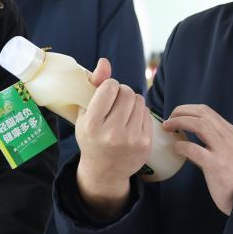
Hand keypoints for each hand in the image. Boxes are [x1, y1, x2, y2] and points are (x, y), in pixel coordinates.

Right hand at [75, 57, 154, 216]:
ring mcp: (131, 139)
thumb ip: (94, 85)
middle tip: (116, 102)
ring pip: (139, 100)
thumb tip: (105, 62)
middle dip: (122, 92)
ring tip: (123, 112)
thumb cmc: (92, 138)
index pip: (110, 87)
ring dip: (132, 101)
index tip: (106, 94)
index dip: (109, 86)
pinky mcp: (145, 143)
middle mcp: (112, 133)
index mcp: (93, 125)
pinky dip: (139, 113)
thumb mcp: (85, 114)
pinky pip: (147, 113)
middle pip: (127, 92)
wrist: (105, 171)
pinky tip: (131, 122)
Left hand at [161, 104, 232, 215]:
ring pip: (199, 125)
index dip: (187, 109)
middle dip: (181, 112)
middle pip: (201, 113)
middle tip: (168, 120)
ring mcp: (223, 149)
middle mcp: (228, 137)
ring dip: (179, 122)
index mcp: (230, 132)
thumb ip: (211, 145)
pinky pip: (194, 148)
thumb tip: (187, 143)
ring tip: (168, 128)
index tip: (176, 116)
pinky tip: (176, 148)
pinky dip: (182, 146)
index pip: (206, 111)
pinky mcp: (215, 164)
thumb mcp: (228, 152)